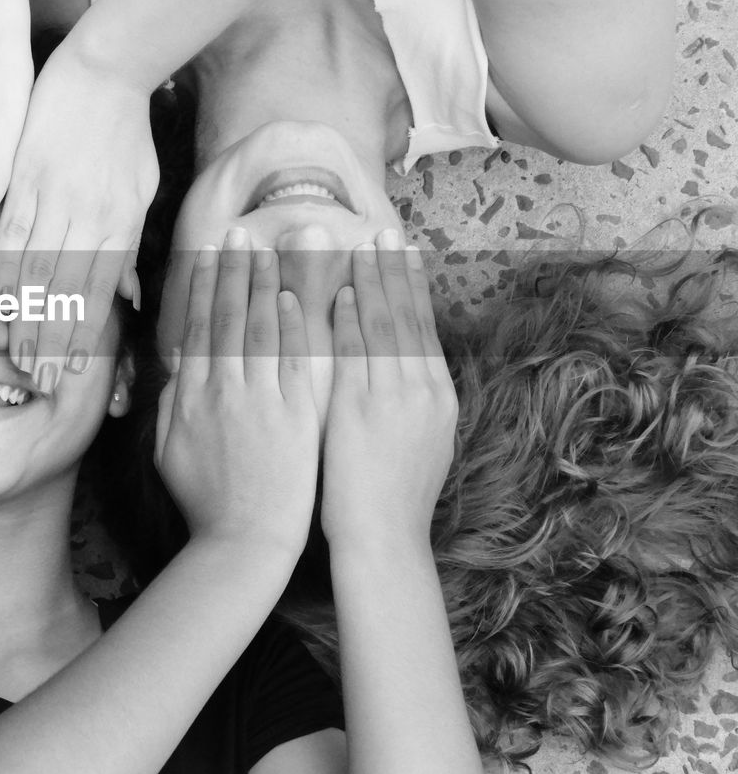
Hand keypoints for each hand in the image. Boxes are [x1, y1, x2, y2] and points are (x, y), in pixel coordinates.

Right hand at [0, 47, 158, 393]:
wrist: (104, 71)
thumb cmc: (124, 133)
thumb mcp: (139, 190)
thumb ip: (126, 245)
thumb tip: (125, 296)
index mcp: (118, 224)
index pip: (96, 293)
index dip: (80, 335)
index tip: (65, 370)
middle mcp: (88, 219)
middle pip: (66, 292)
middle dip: (50, 339)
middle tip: (36, 379)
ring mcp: (55, 199)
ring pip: (35, 271)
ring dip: (22, 315)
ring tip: (10, 353)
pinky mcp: (25, 178)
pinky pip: (9, 233)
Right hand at [154, 228, 318, 556]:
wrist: (244, 540)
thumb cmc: (206, 502)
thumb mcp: (167, 451)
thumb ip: (167, 406)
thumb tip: (174, 367)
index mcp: (190, 395)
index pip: (198, 325)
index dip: (204, 285)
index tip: (209, 252)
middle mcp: (221, 388)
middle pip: (227, 315)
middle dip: (232, 268)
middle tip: (237, 230)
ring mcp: (258, 399)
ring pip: (260, 328)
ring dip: (263, 283)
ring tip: (267, 246)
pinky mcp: (292, 414)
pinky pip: (291, 360)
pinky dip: (291, 325)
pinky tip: (293, 295)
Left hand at [320, 229, 457, 550]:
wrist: (385, 542)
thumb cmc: (392, 501)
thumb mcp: (420, 443)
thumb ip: (413, 403)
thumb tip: (407, 372)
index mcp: (437, 395)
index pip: (422, 327)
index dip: (412, 287)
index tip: (404, 252)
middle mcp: (422, 389)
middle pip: (408, 317)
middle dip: (396, 271)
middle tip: (388, 231)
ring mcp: (394, 399)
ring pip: (383, 328)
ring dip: (370, 283)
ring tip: (362, 245)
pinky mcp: (363, 412)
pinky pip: (355, 357)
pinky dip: (347, 324)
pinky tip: (337, 295)